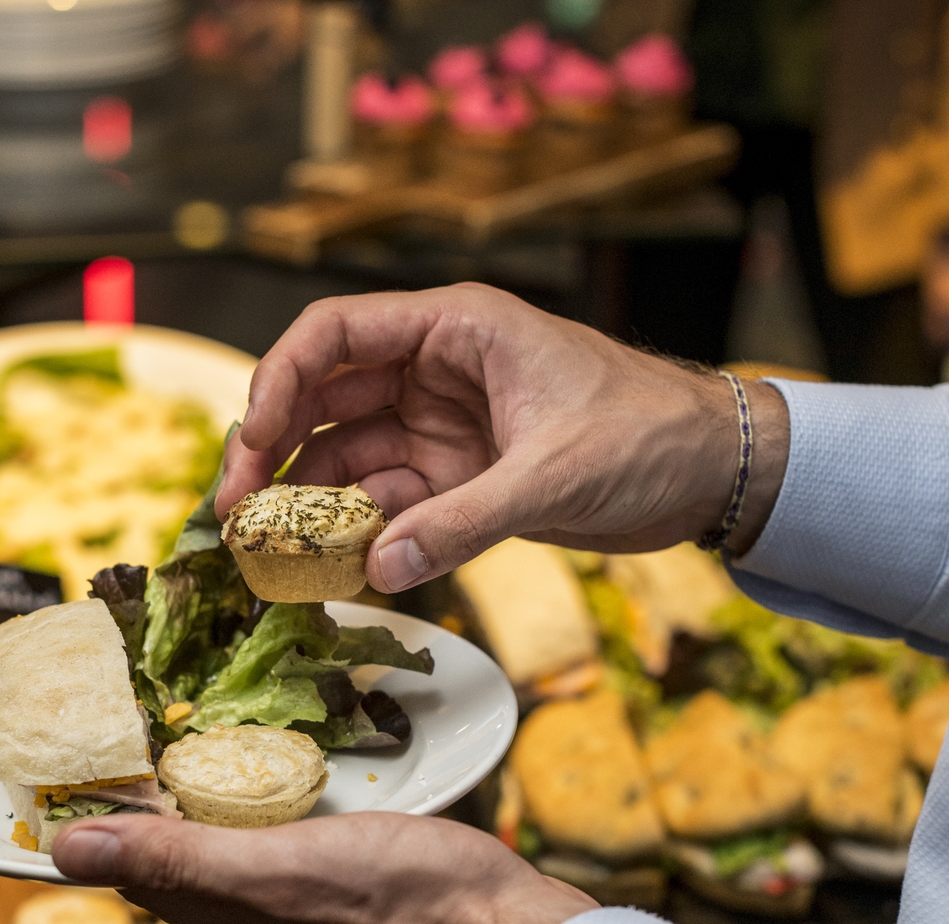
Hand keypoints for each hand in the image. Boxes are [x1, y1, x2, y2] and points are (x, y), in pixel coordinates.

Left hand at [51, 812, 593, 923]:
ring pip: (263, 885)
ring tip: (242, 781)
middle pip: (203, 882)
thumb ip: (174, 859)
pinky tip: (324, 829)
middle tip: (166, 760)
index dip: (123, 828)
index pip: (153, 875)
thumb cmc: (401, 899)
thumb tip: (67, 850)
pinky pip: (320, 889)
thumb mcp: (274, 866)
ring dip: (243, 840)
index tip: (106, 775)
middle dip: (179, 830)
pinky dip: (305, 854)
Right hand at [218, 284, 789, 591]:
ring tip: (266, 553)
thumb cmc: (651, 435)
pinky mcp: (456, 477)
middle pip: (322, 398)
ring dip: (305, 502)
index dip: (280, 382)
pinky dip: (354, 535)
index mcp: (456, 328)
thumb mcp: (555, 475)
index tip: (255, 444)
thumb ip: (464, 523)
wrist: (714, 472)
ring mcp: (441, 425)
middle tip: (234, 513)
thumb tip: (381, 568)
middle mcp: (435, 369)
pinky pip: (385, 502)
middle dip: (272, 452)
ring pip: (345, 456)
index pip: (336, 332)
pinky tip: (325, 569)